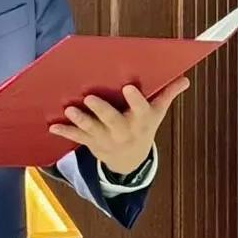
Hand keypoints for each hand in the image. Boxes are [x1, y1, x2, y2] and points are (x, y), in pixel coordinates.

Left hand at [48, 77, 189, 174]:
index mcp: (141, 120)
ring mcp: (106, 138)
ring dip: (81, 121)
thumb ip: (167, 93)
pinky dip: (65, 131)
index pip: (141, 109)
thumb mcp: (156, 112)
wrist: (130, 159)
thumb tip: (185, 78)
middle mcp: (124, 131)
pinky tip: (52, 125)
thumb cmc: (142, 125)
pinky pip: (77, 137)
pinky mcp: (91, 142)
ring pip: (93, 130)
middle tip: (90, 97)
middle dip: (102, 111)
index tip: (128, 87)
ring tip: (70, 110)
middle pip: (114, 121)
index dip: (135, 100)